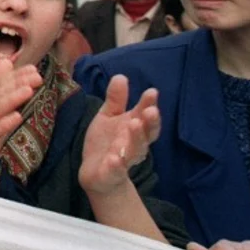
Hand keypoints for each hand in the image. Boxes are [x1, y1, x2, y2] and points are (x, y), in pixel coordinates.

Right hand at [0, 59, 40, 188]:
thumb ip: (0, 88)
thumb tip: (6, 63)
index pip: (0, 83)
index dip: (17, 75)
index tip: (35, 69)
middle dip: (17, 84)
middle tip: (36, 77)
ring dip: (11, 99)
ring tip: (28, 91)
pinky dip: (4, 123)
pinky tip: (17, 117)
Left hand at [79, 76, 160, 195]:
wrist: (97, 174)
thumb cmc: (107, 142)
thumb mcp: (108, 117)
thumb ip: (116, 100)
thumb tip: (121, 76)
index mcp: (134, 129)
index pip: (145, 117)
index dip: (149, 105)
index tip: (152, 92)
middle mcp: (134, 145)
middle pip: (146, 135)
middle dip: (150, 123)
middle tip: (150, 111)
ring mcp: (124, 159)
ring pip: (135, 151)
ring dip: (136, 138)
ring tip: (133, 124)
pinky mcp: (112, 174)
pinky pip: (116, 170)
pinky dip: (116, 165)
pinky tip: (114, 158)